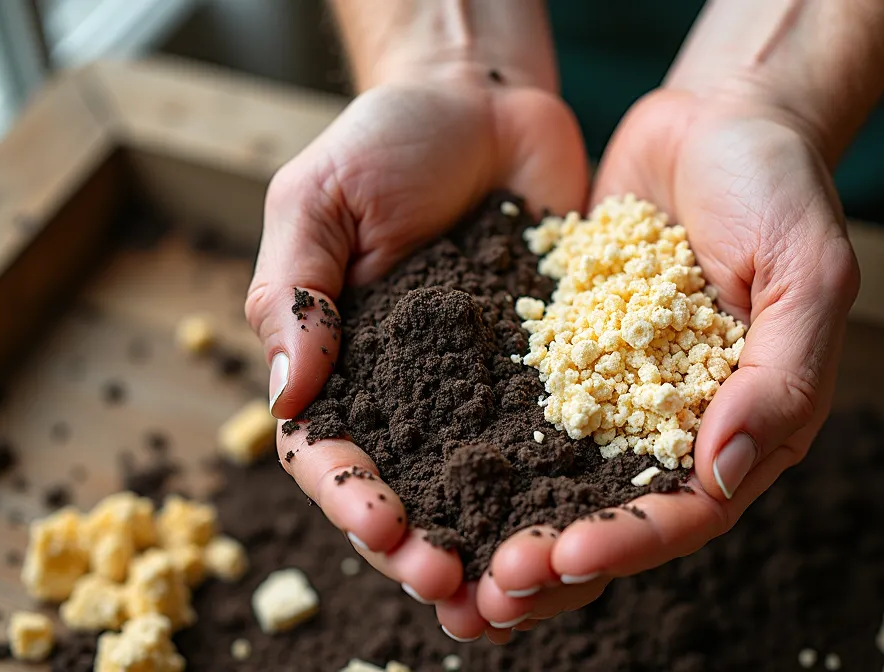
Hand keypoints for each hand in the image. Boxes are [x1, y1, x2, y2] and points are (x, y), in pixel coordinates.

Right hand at [244, 70, 587, 639]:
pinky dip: (576, 492)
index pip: (334, 456)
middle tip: (457, 586)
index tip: (385, 527)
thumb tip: (287, 395)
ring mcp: (487, 393)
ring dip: (502, 546)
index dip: (353, 500)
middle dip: (429, 550)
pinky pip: (567, 442)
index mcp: (343, 369)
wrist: (486, 99)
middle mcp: (416, 399)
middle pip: (414, 497)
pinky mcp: (558, 373)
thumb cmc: (385, 142)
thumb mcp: (318, 201)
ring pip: (491, 493)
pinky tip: (595, 526)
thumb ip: (295, 294)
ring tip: (523, 591)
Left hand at [465, 87, 860, 629]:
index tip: (563, 557)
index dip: (629, 543)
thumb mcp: (808, 271)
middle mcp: (682, 423)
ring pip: (565, 483)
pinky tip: (436, 478)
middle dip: (556, 561)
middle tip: (489, 592)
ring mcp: (623, 392)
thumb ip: (783, 375)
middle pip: (618, 516)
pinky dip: (490, 454)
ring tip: (452, 565)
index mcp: (751, 423)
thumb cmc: (781, 187)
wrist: (718, 117)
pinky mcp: (573, 356)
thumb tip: (724, 472)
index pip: (691, 509)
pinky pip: (530, 415)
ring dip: (514, 528)